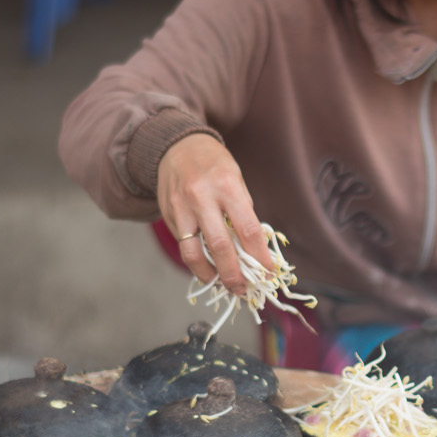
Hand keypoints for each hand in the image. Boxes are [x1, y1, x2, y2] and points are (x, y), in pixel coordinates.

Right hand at [157, 134, 274, 293]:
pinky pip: (183, 245)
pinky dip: (196, 261)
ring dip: (209, 275)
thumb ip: (244, 212)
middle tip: (242, 290)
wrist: (176, 146)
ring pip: (193, 253)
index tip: (267, 274)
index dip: (259, 256)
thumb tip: (254, 249)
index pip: (248, 229)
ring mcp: (181, 208)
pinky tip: (207, 268)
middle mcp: (202, 197)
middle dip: (233, 274)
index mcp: (227, 186)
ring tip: (221, 285)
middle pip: (220, 246)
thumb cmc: (214, 165)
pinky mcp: (168, 216)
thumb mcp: (236, 179)